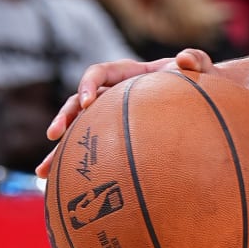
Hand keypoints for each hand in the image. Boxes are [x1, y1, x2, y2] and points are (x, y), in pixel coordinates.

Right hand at [37, 47, 212, 175]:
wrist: (204, 103)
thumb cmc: (202, 82)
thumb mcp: (203, 68)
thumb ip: (197, 60)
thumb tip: (183, 58)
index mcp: (128, 75)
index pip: (100, 72)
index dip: (89, 83)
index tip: (88, 102)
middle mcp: (113, 95)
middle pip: (79, 103)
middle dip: (65, 117)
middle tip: (54, 136)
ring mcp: (112, 118)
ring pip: (79, 132)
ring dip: (59, 150)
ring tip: (44, 172)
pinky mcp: (116, 140)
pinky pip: (94, 152)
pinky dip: (79, 167)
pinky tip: (66, 189)